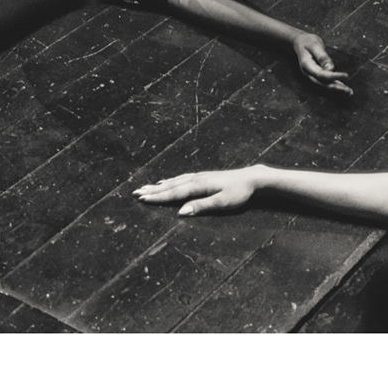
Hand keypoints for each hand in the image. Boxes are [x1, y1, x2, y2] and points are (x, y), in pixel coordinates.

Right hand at [133, 167, 260, 216]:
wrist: (251, 179)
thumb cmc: (238, 193)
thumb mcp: (222, 202)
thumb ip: (201, 206)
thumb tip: (181, 212)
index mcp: (197, 186)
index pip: (174, 193)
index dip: (158, 197)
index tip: (142, 199)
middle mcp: (194, 179)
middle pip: (170, 186)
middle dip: (152, 190)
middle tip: (136, 193)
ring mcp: (198, 176)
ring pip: (174, 181)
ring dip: (158, 185)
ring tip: (146, 187)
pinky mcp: (202, 176)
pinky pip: (180, 178)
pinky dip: (169, 181)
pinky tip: (166, 181)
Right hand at [291, 31, 351, 94]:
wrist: (300, 41)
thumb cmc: (307, 41)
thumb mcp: (315, 46)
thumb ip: (322, 57)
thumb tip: (331, 68)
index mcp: (306, 65)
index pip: (320, 74)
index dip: (333, 76)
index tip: (346, 75)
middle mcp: (308, 72)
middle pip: (322, 83)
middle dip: (336, 87)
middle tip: (349, 91)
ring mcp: (312, 74)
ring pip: (324, 84)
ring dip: (337, 89)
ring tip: (349, 92)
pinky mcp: (316, 74)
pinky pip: (325, 82)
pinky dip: (335, 85)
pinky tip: (343, 88)